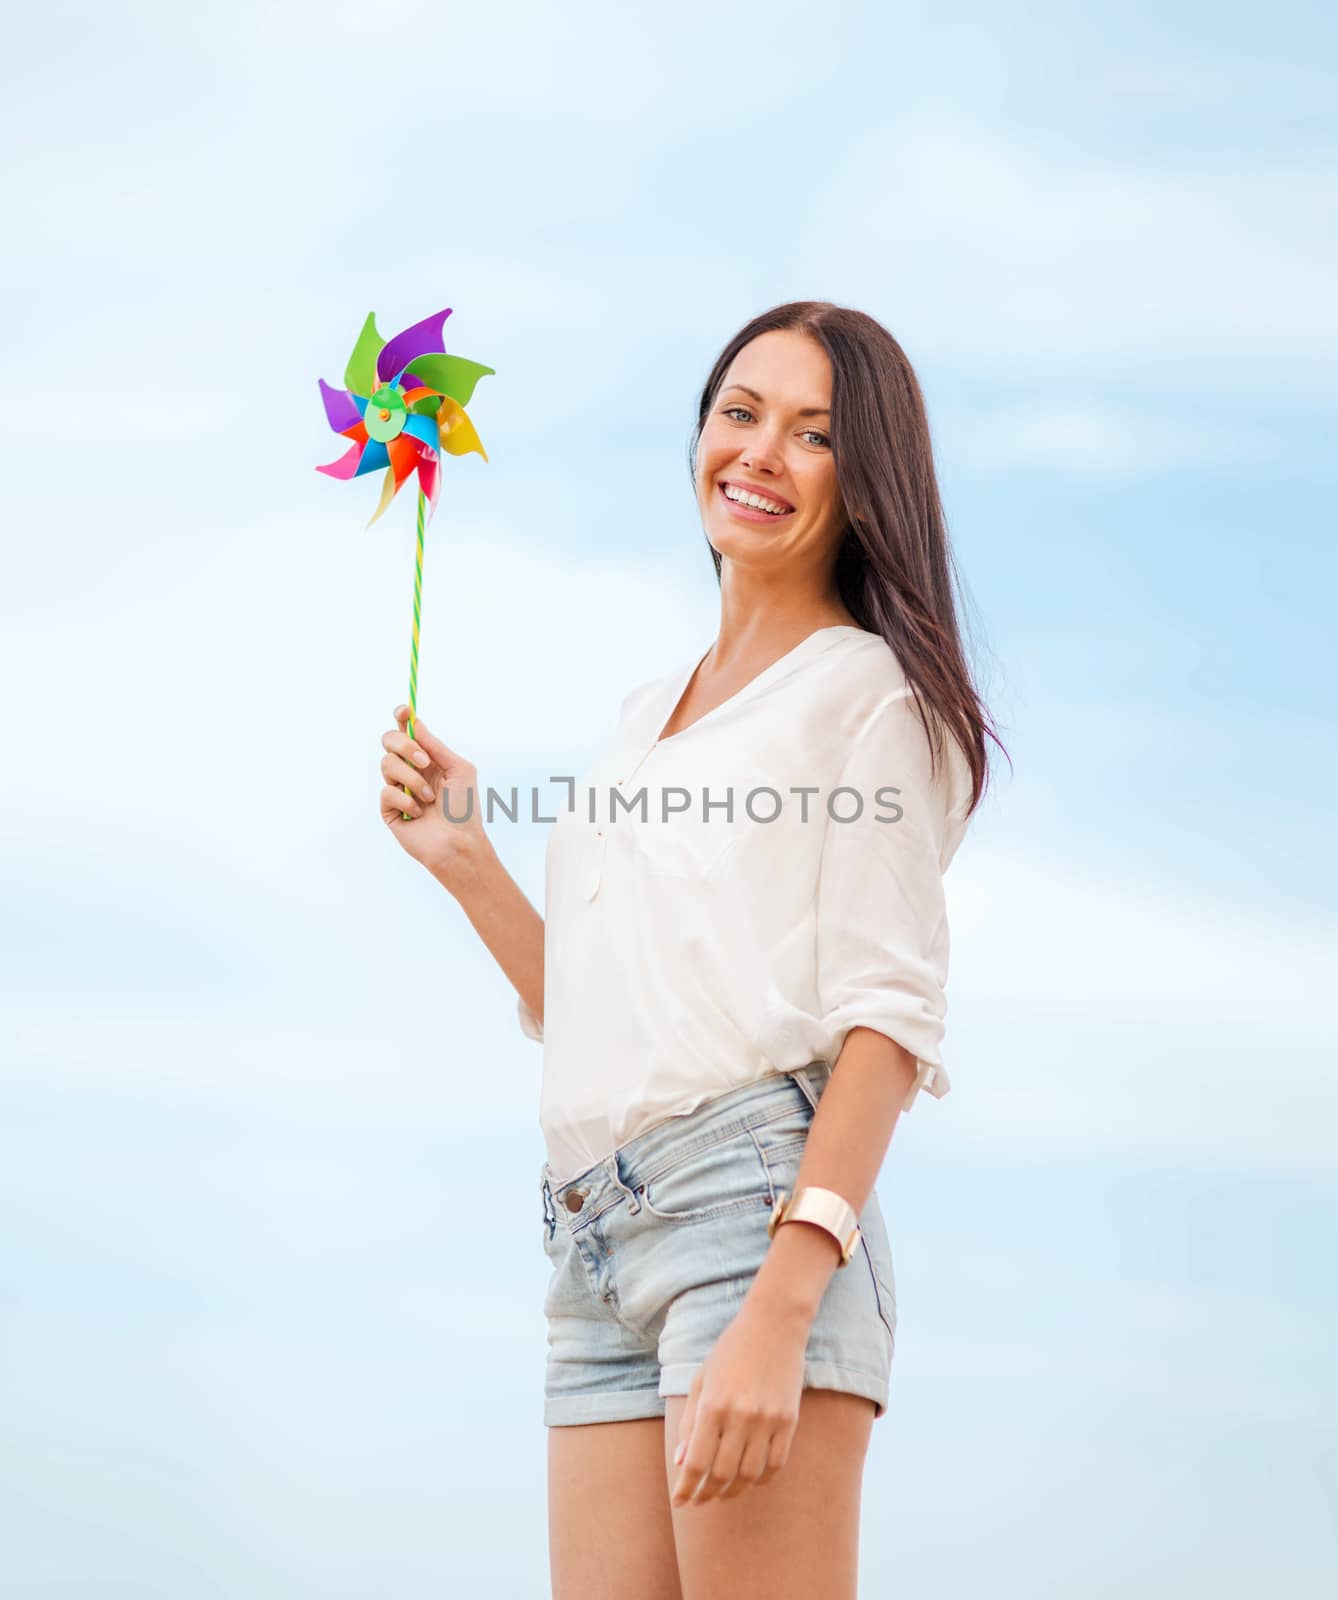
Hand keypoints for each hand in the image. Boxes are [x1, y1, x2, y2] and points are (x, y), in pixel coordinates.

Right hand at [379, 705, 489, 886]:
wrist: (459, 842)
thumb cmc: (464, 808)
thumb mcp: (458, 769)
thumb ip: (435, 746)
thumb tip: (415, 723)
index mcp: (426, 759)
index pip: (407, 731)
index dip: (402, 717)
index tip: (404, 710)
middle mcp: (409, 770)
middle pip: (389, 741)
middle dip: (405, 746)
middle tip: (424, 761)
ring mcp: (397, 789)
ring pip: (387, 764)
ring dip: (412, 780)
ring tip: (429, 799)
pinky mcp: (388, 809)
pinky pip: (386, 792)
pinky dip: (407, 801)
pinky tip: (419, 814)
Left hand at [669, 1296, 809, 1507]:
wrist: (774, 1325)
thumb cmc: (731, 1350)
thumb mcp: (702, 1380)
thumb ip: (690, 1422)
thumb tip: (681, 1463)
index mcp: (713, 1405)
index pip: (696, 1463)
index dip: (686, 1488)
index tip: (679, 1502)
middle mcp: (740, 1417)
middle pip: (722, 1475)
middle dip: (707, 1494)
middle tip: (699, 1499)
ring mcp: (767, 1421)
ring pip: (749, 1475)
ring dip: (733, 1491)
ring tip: (722, 1493)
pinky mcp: (789, 1421)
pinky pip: (775, 1464)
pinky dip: (761, 1479)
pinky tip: (750, 1479)